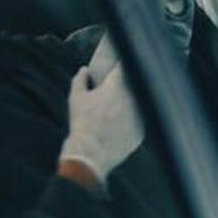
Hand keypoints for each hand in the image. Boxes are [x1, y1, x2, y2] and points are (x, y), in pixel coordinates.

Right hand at [59, 65, 144, 182]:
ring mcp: (139, 115)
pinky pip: (139, 122)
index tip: (120, 64)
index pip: (124, 67)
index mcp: (116, 86)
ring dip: (132, 104)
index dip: (122, 64)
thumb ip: (80, 80)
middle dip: (128, 85)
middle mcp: (132, 98)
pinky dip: (132, 122)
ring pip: (139, 104)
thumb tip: (84, 70)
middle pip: (135, 85)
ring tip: (117, 111)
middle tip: (117, 90)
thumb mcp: (76, 99)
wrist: (90, 154)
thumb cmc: (82, 124)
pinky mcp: (141, 131)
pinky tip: (119, 127)